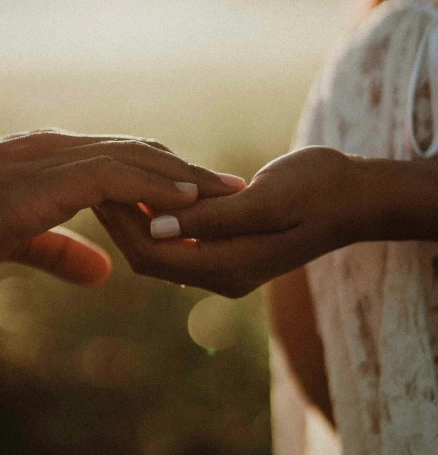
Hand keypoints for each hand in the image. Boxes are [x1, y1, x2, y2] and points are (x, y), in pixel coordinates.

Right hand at [0, 130, 243, 283]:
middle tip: (235, 188)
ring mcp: (54, 156)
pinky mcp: (47, 177)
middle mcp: (61, 147)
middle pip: (142, 152)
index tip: (206, 194)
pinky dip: (154, 187)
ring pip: (137, 158)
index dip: (169, 175)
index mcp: (56, 157)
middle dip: (190, 172)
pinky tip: (186, 203)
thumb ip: (60, 249)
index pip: (126, 158)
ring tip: (228, 194)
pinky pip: (114, 177)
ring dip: (186, 177)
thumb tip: (102, 270)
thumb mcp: (16, 238)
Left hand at [96, 147, 365, 296]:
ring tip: (116, 180)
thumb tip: (155, 226)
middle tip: (98, 180)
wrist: (357, 199)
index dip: (121, 221)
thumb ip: (211, 218)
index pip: (153, 252)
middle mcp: (223, 275)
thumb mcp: (265, 200)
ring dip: (137, 217)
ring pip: (163, 248)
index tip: (99, 184)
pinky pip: (181, 239)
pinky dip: (160, 216)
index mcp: (229, 266)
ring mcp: (227, 266)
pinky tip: (150, 188)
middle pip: (151, 255)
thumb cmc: (318, 191)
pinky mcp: (231, 250)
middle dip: (121, 220)